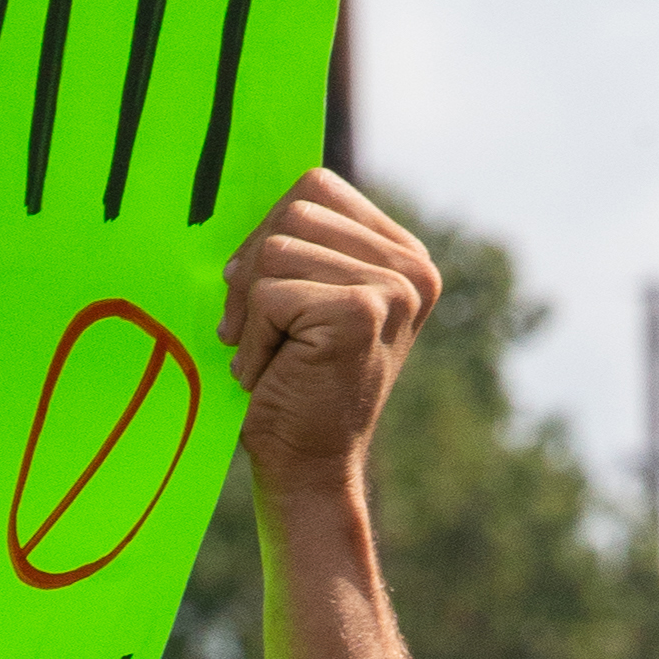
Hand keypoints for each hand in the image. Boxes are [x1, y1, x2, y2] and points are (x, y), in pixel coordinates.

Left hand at [220, 174, 440, 497]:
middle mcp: (411, 266)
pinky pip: (270, 291)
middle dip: (254, 270)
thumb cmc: (292, 387)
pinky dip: (254, 339)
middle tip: (251, 333)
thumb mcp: (304, 299)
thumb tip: (247, 191)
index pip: (315, 188)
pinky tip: (269, 375)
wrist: (308, 470)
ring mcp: (393, 287)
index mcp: (403, 255)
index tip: (259, 298)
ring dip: (252, 311)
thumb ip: (300, 244)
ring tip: (266, 358)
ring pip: (278, 248)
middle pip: (296, 208)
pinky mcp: (363, 311)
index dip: (268, 235)